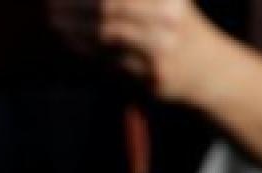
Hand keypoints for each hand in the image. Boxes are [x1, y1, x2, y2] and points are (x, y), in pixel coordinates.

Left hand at [46, 0, 214, 100]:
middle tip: (50, 5)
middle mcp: (169, 17)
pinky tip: (71, 40)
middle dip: (74, 5)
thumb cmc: (179, 28)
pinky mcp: (154, 75)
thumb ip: (131, 0)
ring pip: (106, 36)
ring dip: (75, 29)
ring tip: (56, 22)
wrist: (211, 71)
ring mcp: (163, 48)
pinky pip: (110, 61)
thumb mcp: (165, 1)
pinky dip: (86, 50)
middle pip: (109, 7)